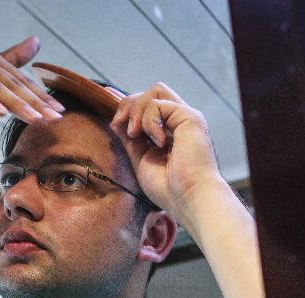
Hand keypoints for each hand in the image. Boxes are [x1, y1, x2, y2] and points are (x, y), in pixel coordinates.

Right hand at [0, 36, 63, 122]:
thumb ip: (12, 57)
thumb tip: (36, 41)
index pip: (22, 82)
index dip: (41, 96)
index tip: (59, 111)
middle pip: (13, 85)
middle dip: (36, 103)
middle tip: (54, 118)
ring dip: (18, 105)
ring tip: (35, 119)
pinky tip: (1, 113)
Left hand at [110, 83, 223, 226]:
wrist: (188, 199)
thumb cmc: (169, 189)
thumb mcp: (141, 160)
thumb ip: (131, 140)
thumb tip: (116, 121)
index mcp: (170, 131)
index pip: (148, 106)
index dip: (128, 107)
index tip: (113, 119)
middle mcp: (180, 121)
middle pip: (151, 93)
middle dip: (130, 104)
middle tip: (120, 126)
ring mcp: (186, 118)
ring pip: (155, 91)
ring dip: (137, 110)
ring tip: (135, 134)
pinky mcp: (190, 118)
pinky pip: (159, 104)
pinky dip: (149, 120)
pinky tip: (156, 141)